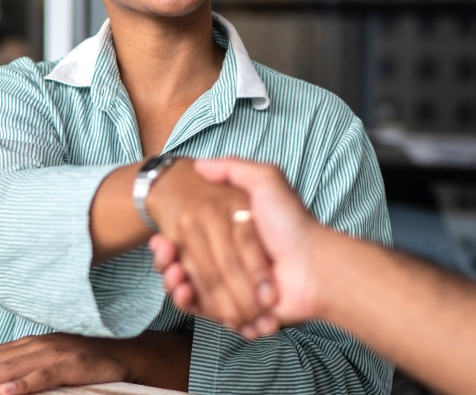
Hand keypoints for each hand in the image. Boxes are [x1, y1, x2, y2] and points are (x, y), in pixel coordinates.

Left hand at [0, 333, 133, 393]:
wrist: (130, 355)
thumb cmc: (89, 363)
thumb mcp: (53, 363)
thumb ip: (27, 368)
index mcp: (33, 344)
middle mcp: (41, 344)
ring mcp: (57, 353)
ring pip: (14, 366)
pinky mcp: (74, 365)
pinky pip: (45, 376)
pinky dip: (25, 384)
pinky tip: (6, 392)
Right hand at [151, 159, 327, 328]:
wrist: (313, 266)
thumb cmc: (291, 223)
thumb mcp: (266, 181)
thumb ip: (234, 168)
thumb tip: (200, 163)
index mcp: (232, 238)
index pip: (191, 242)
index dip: (172, 242)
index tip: (162, 238)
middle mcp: (232, 263)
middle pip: (186, 266)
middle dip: (168, 262)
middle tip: (162, 253)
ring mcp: (234, 289)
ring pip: (191, 289)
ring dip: (174, 282)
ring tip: (172, 271)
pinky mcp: (237, 312)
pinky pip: (204, 311)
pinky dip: (189, 303)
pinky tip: (183, 289)